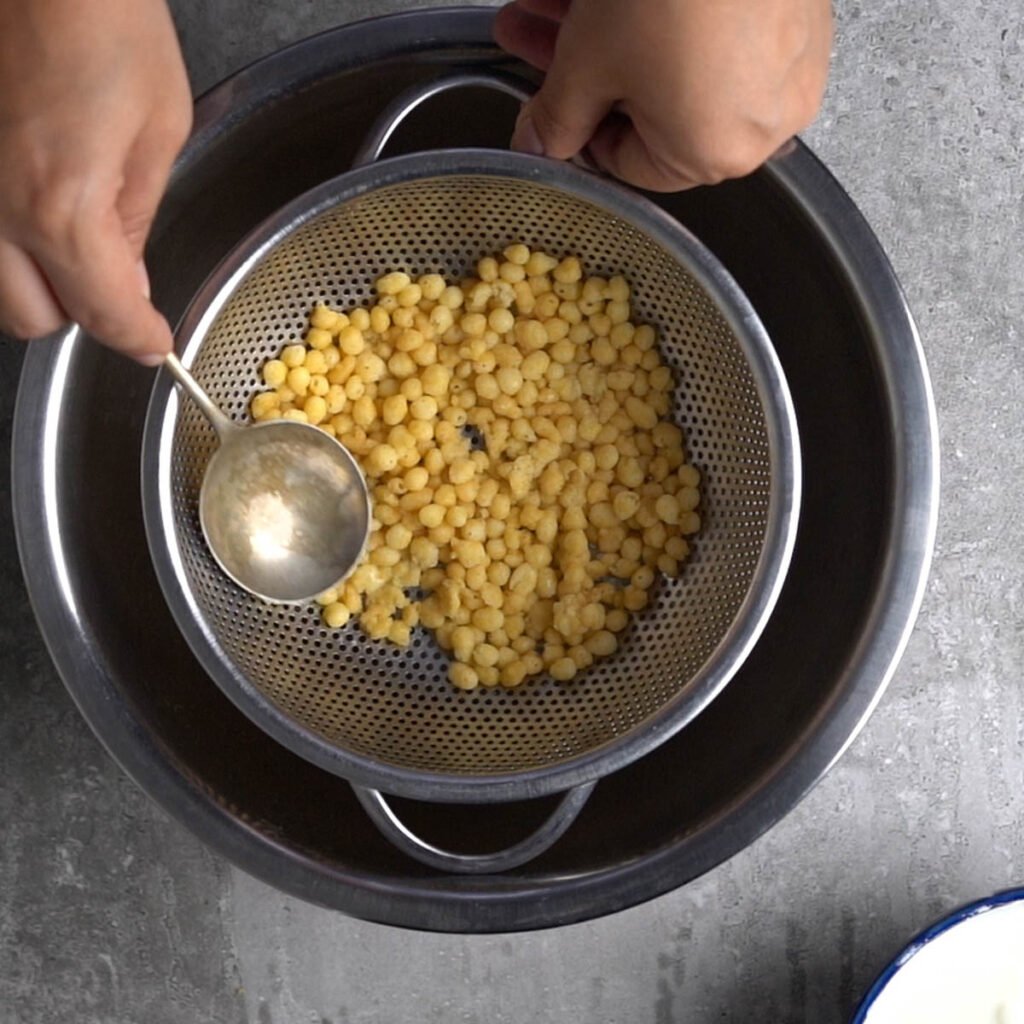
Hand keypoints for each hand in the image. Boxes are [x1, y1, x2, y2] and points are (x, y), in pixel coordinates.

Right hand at [0, 0, 191, 362]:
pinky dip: (7, 240)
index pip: (104, 313)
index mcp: (62, 206)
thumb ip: (137, 217)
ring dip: (37, 282)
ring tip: (75, 236)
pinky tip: (34, 203)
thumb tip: (130, 280)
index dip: (140, 337)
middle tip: (118, 281)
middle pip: (32, 319)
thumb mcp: (157, 127)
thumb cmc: (100, 16)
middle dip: (82, 313)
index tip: (157, 341)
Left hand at [494, 0, 832, 191]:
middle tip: (535, 30)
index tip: (548, 95)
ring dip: (611, 35)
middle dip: (583, 67)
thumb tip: (539, 144)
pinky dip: (670, 15)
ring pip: (678, 64)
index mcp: (712, 156)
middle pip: (649, 108)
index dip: (577, 125)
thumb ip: (558, 117)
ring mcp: (788, 66)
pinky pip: (720, 33)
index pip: (626, 160)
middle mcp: (761, 123)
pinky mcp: (798, 14)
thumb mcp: (588, 64)